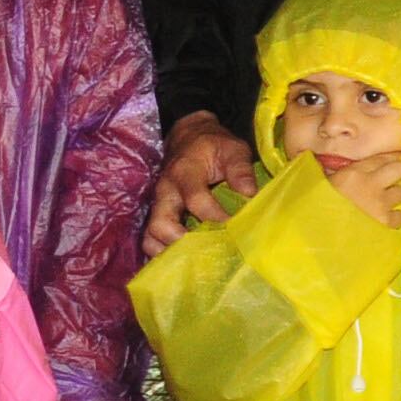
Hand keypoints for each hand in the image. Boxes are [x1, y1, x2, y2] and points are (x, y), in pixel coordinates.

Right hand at [143, 115, 257, 253]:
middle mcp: (165, 192)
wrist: (189, 138)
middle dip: (184, 243)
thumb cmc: (214, 146)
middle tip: (210, 253)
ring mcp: (158, 206)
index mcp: (184, 172)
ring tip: (198, 261)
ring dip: (171, 252)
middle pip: (161, 225)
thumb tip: (249, 194)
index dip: (216, 218)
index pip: (196, 200)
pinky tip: (187, 260)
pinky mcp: (157, 216)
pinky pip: (152, 240)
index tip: (236, 230)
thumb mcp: (232, 149)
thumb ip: (241, 169)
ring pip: (150, 237)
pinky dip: (165, 253)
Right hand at [325, 150, 400, 228]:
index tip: (382, 166)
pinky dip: (394, 218)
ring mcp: (381, 204)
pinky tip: (383, 220)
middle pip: (400, 169)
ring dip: (393, 197)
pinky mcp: (386, 223)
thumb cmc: (315, 209)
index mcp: (353, 173)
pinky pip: (400, 216)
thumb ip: (333, 173)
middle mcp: (371, 184)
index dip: (385, 161)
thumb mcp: (319, 184)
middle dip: (395, 174)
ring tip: (381, 203)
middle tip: (386, 182)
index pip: (382, 158)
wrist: (319, 235)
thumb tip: (333, 165)